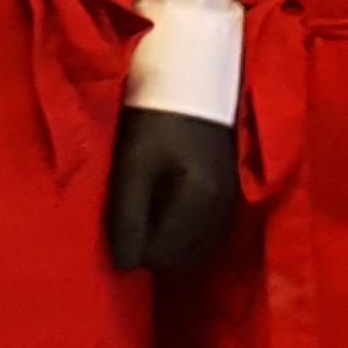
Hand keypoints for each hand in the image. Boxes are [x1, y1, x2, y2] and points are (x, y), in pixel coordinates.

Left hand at [103, 107, 237, 272]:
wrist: (191, 82)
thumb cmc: (155, 119)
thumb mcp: (134, 165)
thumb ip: (128, 216)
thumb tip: (122, 265)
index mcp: (200, 201)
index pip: (160, 254)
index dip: (131, 247)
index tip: (115, 224)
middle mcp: (223, 210)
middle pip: (181, 258)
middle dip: (151, 250)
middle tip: (128, 223)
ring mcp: (231, 205)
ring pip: (197, 251)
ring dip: (169, 246)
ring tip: (146, 219)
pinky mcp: (232, 198)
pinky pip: (209, 236)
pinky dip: (187, 236)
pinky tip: (168, 216)